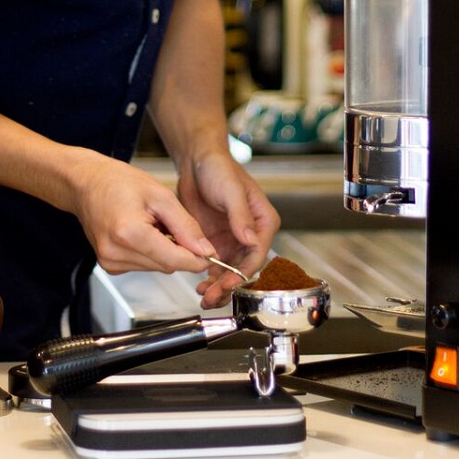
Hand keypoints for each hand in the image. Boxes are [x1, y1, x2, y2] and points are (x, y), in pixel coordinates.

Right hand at [65, 149, 223, 276]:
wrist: (85, 183)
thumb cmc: (118, 181)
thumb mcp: (160, 195)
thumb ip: (185, 225)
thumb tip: (205, 250)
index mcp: (129, 233)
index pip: (175, 260)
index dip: (198, 259)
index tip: (212, 254)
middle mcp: (116, 253)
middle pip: (167, 266)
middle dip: (180, 250)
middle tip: (176, 224)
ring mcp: (110, 262)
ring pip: (157, 267)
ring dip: (165, 250)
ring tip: (155, 224)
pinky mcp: (110, 266)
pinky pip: (143, 265)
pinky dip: (151, 251)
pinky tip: (144, 232)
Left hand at [175, 148, 279, 308]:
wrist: (196, 162)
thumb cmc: (219, 168)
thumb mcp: (231, 190)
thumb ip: (240, 215)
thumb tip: (250, 239)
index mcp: (262, 221)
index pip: (257, 253)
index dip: (242, 272)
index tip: (228, 283)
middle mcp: (249, 234)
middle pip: (243, 268)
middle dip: (229, 285)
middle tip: (213, 296)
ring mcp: (231, 240)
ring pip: (228, 271)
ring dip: (218, 286)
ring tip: (205, 296)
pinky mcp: (214, 241)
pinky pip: (213, 265)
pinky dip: (207, 277)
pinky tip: (199, 284)